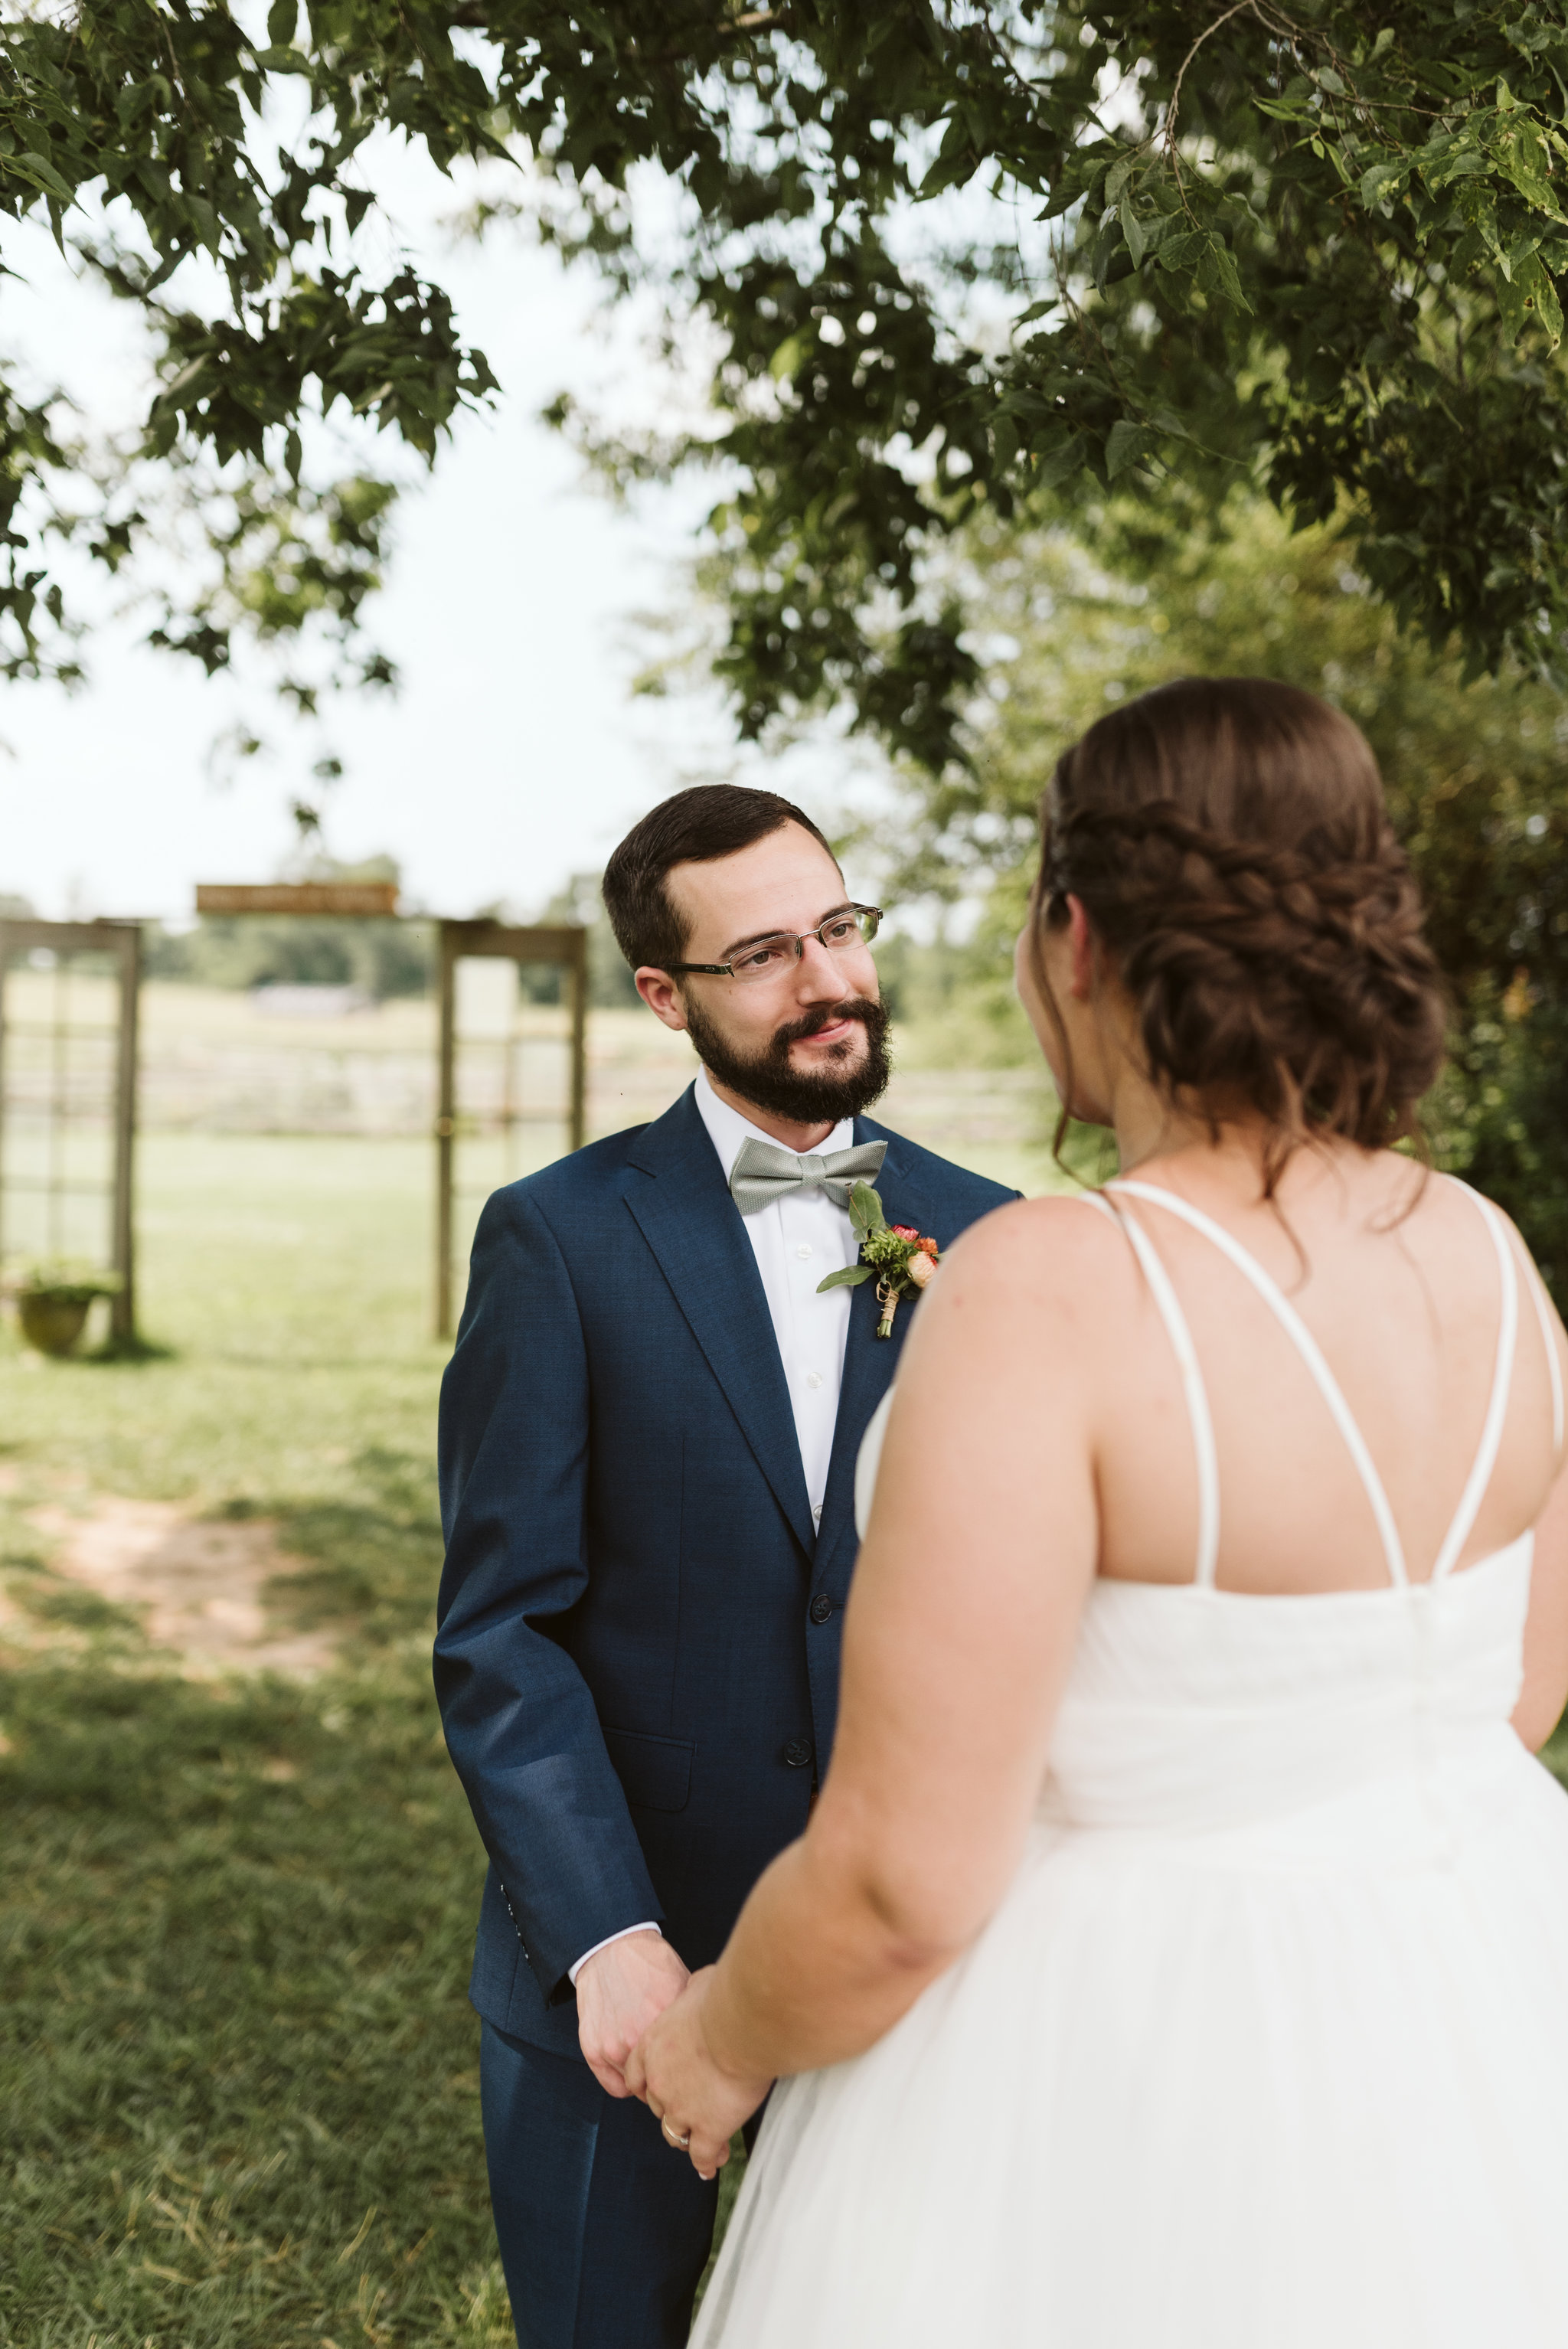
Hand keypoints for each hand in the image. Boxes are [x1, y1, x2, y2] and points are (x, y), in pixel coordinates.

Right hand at [576, 1931, 689, 2097]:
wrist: (612, 1948)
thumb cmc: (650, 1964)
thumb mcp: (682, 1984)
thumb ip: (691, 2018)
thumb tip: (711, 2040)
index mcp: (665, 2023)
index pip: (686, 2070)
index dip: (689, 2071)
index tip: (689, 2068)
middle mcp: (638, 2040)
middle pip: (662, 2084)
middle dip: (668, 2078)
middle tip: (670, 2069)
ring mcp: (613, 2047)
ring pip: (638, 2088)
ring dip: (644, 2079)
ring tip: (648, 2062)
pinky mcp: (593, 2049)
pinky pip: (614, 2087)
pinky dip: (623, 2082)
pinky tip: (630, 2068)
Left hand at [625, 1968, 772, 2179]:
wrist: (740, 2025)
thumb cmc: (723, 1998)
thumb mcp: (697, 1985)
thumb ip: (691, 1993)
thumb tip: (698, 1985)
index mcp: (652, 2047)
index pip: (636, 2076)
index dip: (646, 2084)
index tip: (655, 2089)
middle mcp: (659, 2082)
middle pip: (656, 2106)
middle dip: (670, 2109)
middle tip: (687, 2113)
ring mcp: (682, 2109)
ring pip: (675, 2134)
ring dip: (686, 2138)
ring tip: (698, 2144)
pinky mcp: (709, 2129)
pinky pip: (703, 2153)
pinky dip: (707, 2161)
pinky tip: (712, 2165)